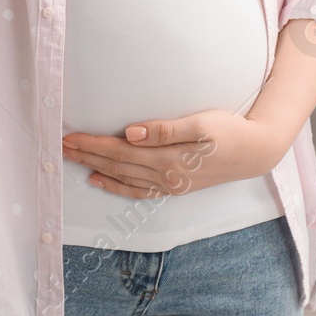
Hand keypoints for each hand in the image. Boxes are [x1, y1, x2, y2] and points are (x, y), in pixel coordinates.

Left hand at [61, 109, 286, 199]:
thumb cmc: (229, 130)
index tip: (69, 137)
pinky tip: (100, 179)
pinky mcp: (174, 186)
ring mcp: (168, 184)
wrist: (255, 152)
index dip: (92, 144)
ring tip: (72, 160)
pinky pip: (137, 191)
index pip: (119, 151)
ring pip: (122, 178)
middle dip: (86, 155)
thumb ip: (165, 129)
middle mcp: (164, 175)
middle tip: (59, 147)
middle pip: (115, 165)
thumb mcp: (201, 123)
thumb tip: (131, 132)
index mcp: (167, 158)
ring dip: (95, 168)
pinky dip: (115, 186)